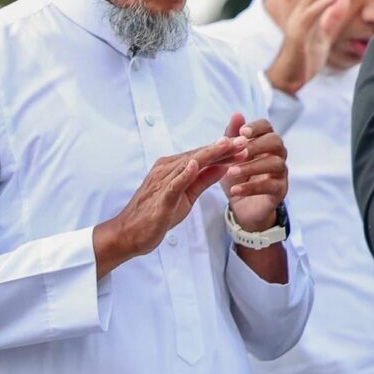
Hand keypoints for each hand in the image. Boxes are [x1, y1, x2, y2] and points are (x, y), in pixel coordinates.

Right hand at [93, 135, 245, 275]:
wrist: (129, 234)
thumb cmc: (155, 215)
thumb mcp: (187, 196)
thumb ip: (203, 180)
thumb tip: (223, 166)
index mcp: (172, 169)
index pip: (202, 156)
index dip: (223, 150)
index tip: (244, 143)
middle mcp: (165, 170)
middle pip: (198, 156)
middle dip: (222, 147)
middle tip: (244, 139)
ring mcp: (161, 183)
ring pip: (189, 165)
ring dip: (210, 154)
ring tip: (229, 145)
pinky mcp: (159, 199)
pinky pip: (173, 184)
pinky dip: (184, 174)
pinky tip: (195, 165)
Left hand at [216, 111, 288, 227]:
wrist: (241, 205)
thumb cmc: (236, 175)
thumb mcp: (229, 156)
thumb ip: (232, 136)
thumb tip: (236, 114)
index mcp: (264, 142)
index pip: (267, 126)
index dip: (256, 127)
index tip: (241, 132)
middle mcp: (277, 154)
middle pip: (276, 141)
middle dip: (256, 145)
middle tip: (237, 152)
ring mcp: (280, 172)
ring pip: (275, 163)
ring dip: (251, 167)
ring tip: (230, 172)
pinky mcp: (280, 190)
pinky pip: (270, 186)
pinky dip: (251, 187)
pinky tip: (234, 190)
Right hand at [264, 0, 352, 95]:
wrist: (288, 80)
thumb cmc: (304, 59)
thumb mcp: (323, 35)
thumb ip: (331, 18)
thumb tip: (342, 0)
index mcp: (308, 12)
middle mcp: (301, 12)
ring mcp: (298, 22)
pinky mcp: (298, 34)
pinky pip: (312, 16)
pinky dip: (324, 4)